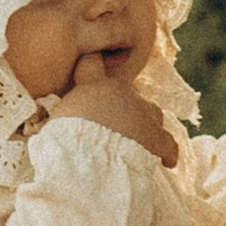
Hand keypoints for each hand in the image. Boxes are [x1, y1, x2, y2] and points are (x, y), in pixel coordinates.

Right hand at [50, 56, 177, 163]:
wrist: (84, 163)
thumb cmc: (62, 144)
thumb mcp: (57, 121)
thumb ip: (68, 113)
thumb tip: (61, 122)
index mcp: (91, 86)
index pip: (91, 63)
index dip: (94, 63)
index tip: (97, 63)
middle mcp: (119, 91)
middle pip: (126, 92)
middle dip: (122, 108)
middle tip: (112, 129)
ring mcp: (141, 112)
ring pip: (151, 112)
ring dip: (145, 125)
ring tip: (137, 145)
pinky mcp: (155, 136)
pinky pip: (168, 143)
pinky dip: (168, 152)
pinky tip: (167, 162)